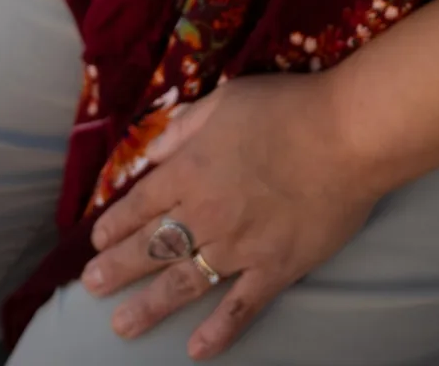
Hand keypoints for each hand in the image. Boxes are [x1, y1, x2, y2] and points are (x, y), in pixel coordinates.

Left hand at [83, 75, 379, 355]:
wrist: (347, 134)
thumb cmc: (287, 107)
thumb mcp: (226, 99)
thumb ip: (185, 127)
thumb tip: (151, 152)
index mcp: (191, 168)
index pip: (141, 202)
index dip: (116, 224)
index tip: (97, 242)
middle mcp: (206, 212)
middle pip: (152, 246)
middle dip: (118, 268)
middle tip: (92, 285)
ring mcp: (239, 246)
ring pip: (184, 282)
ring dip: (150, 306)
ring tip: (122, 325)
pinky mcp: (274, 269)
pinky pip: (240, 307)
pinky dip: (218, 331)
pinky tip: (197, 350)